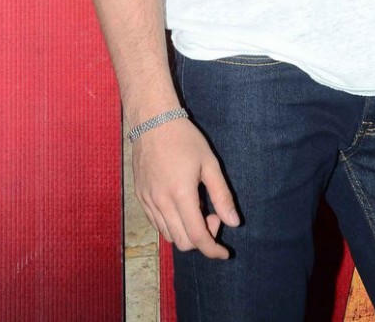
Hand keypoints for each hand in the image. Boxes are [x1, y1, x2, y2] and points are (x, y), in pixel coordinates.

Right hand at [131, 117, 239, 258]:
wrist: (152, 121)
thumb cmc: (184, 139)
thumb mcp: (209, 163)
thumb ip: (222, 195)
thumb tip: (234, 223)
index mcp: (181, 194)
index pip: (197, 237)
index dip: (213, 250)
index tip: (225, 253)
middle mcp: (161, 203)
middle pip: (182, 242)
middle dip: (202, 239)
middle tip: (213, 215)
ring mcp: (148, 201)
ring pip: (168, 235)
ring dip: (186, 232)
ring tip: (197, 207)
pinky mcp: (140, 197)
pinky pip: (156, 224)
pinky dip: (172, 225)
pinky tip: (181, 206)